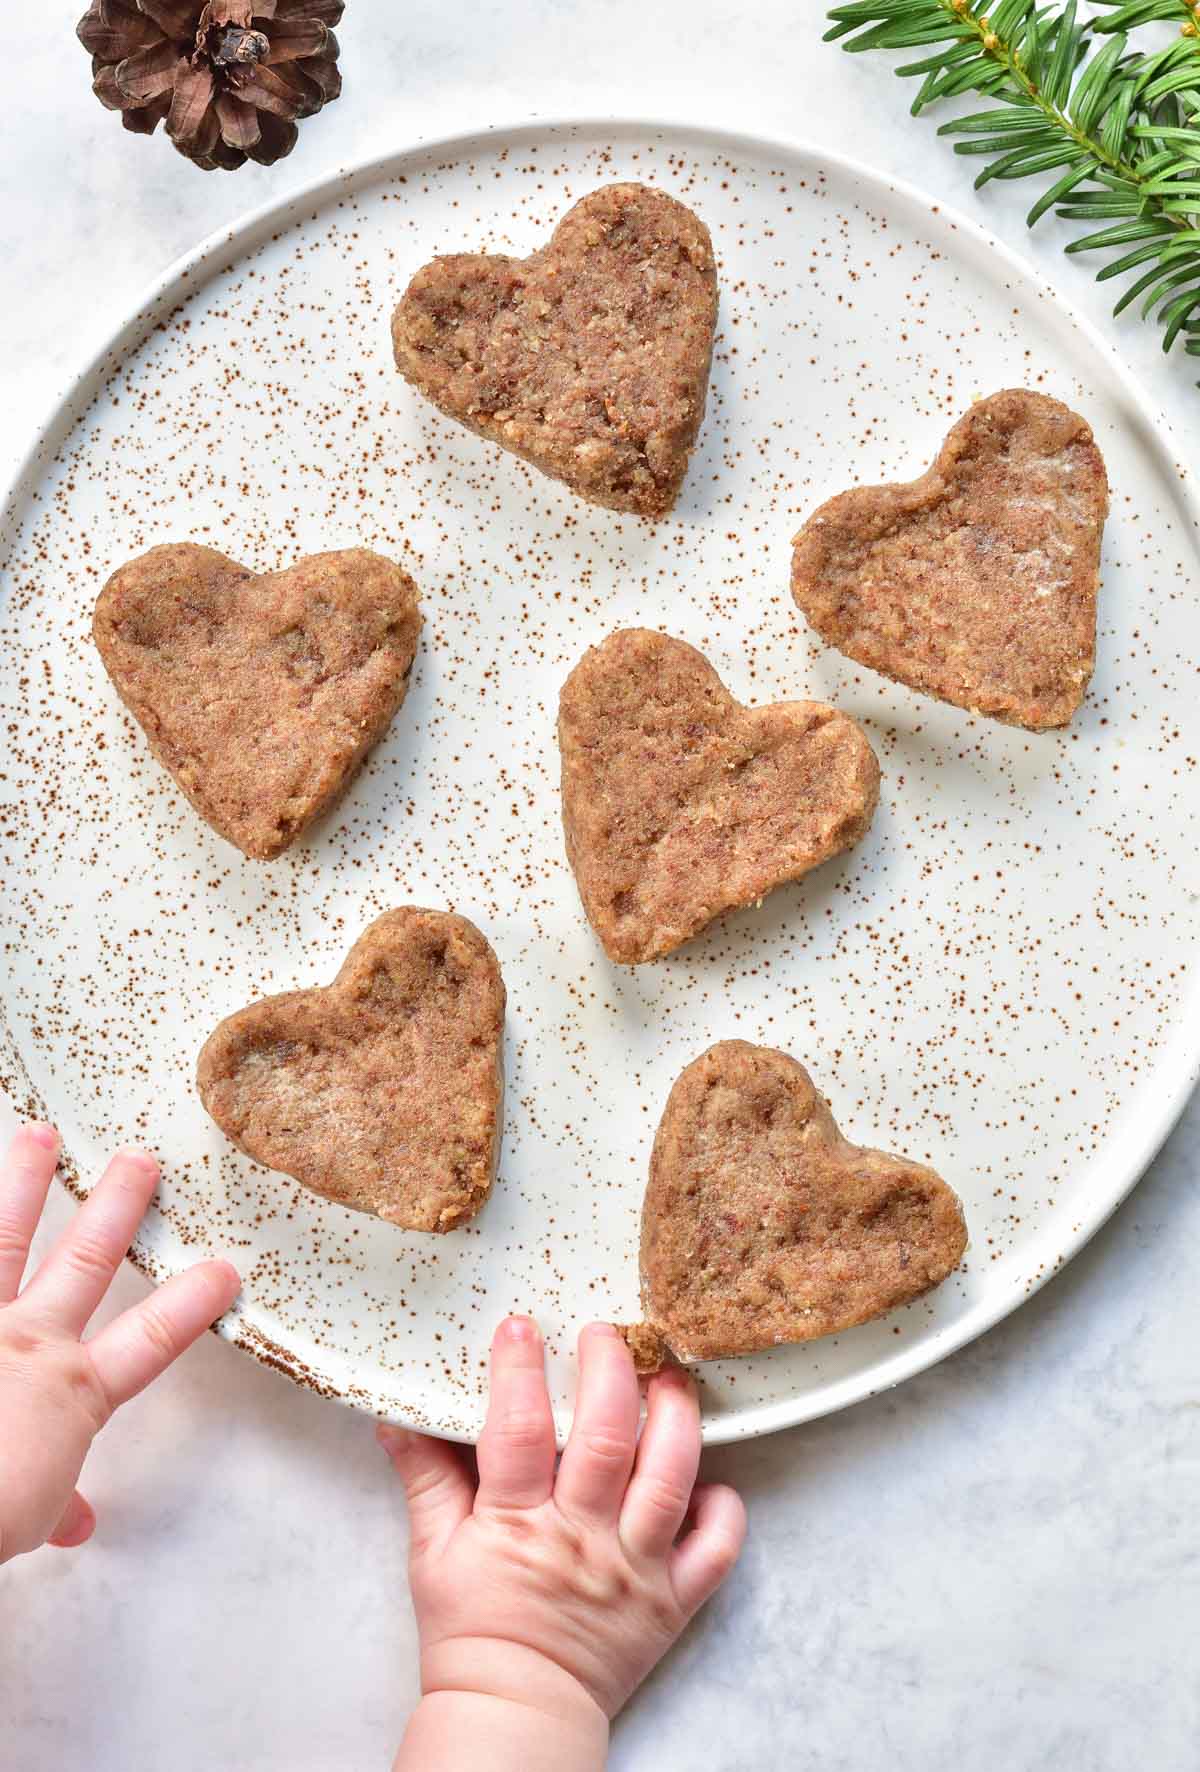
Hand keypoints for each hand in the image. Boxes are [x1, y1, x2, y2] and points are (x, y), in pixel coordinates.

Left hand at [0, 1123, 240, 1563]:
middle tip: (139, 1161)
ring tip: (36, 1135)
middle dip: (117, 1207)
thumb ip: (54, 1503)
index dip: (192, 1302)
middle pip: (87, 1260)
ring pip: (5, 1236)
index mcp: (72, 1391)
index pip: (152, 1339)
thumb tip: (77, 1521)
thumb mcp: (30, 1516)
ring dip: (23, 1182)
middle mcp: (30, 1340)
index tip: (225, 1269)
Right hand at [383, 1317, 745, 1771]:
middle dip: (612, 1372)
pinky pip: (715, 1550)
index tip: (521, 1323)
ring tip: (671, 1379)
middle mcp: (584, 1539)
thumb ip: (425, 1478)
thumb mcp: (432, 1552)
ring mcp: (635, 1570)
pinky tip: (712, 1478)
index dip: (520, 1370)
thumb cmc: (471, 1632)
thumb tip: (396, 1417)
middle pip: (609, 1439)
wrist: (514, 1714)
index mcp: (519, 1524)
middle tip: (607, 1333)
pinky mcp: (673, 1601)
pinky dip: (724, 1509)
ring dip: (677, 1419)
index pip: (520, 1430)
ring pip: (670, 1479)